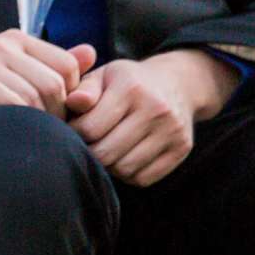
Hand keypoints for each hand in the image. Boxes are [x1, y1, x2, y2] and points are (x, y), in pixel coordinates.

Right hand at [0, 31, 96, 138]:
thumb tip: (90, 53)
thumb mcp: (8, 72)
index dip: (71, 94)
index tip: (58, 115)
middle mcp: (2, 44)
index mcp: (16, 39)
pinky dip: (15, 118)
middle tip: (47, 131)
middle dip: (58, 111)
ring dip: (38, 119)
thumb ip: (49, 64)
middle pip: (56, 81)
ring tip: (29, 133)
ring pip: (34, 93)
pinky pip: (8, 99)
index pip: (68, 64)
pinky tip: (8, 128)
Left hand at [63, 51, 235, 186]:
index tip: (74, 129)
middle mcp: (156, 109)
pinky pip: (143, 178)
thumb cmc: (126, 83)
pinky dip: (128, 174)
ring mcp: (172, 130)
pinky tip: (124, 157)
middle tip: (86, 144)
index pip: (90, 129)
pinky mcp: (181, 148)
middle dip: (89, 152)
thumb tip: (73, 102)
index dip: (74, 133)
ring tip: (105, 149)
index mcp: (131, 88)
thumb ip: (84, 90)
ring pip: (124, 169)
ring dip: (108, 166)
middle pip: (106, 154)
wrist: (177, 84)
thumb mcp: (103, 76)